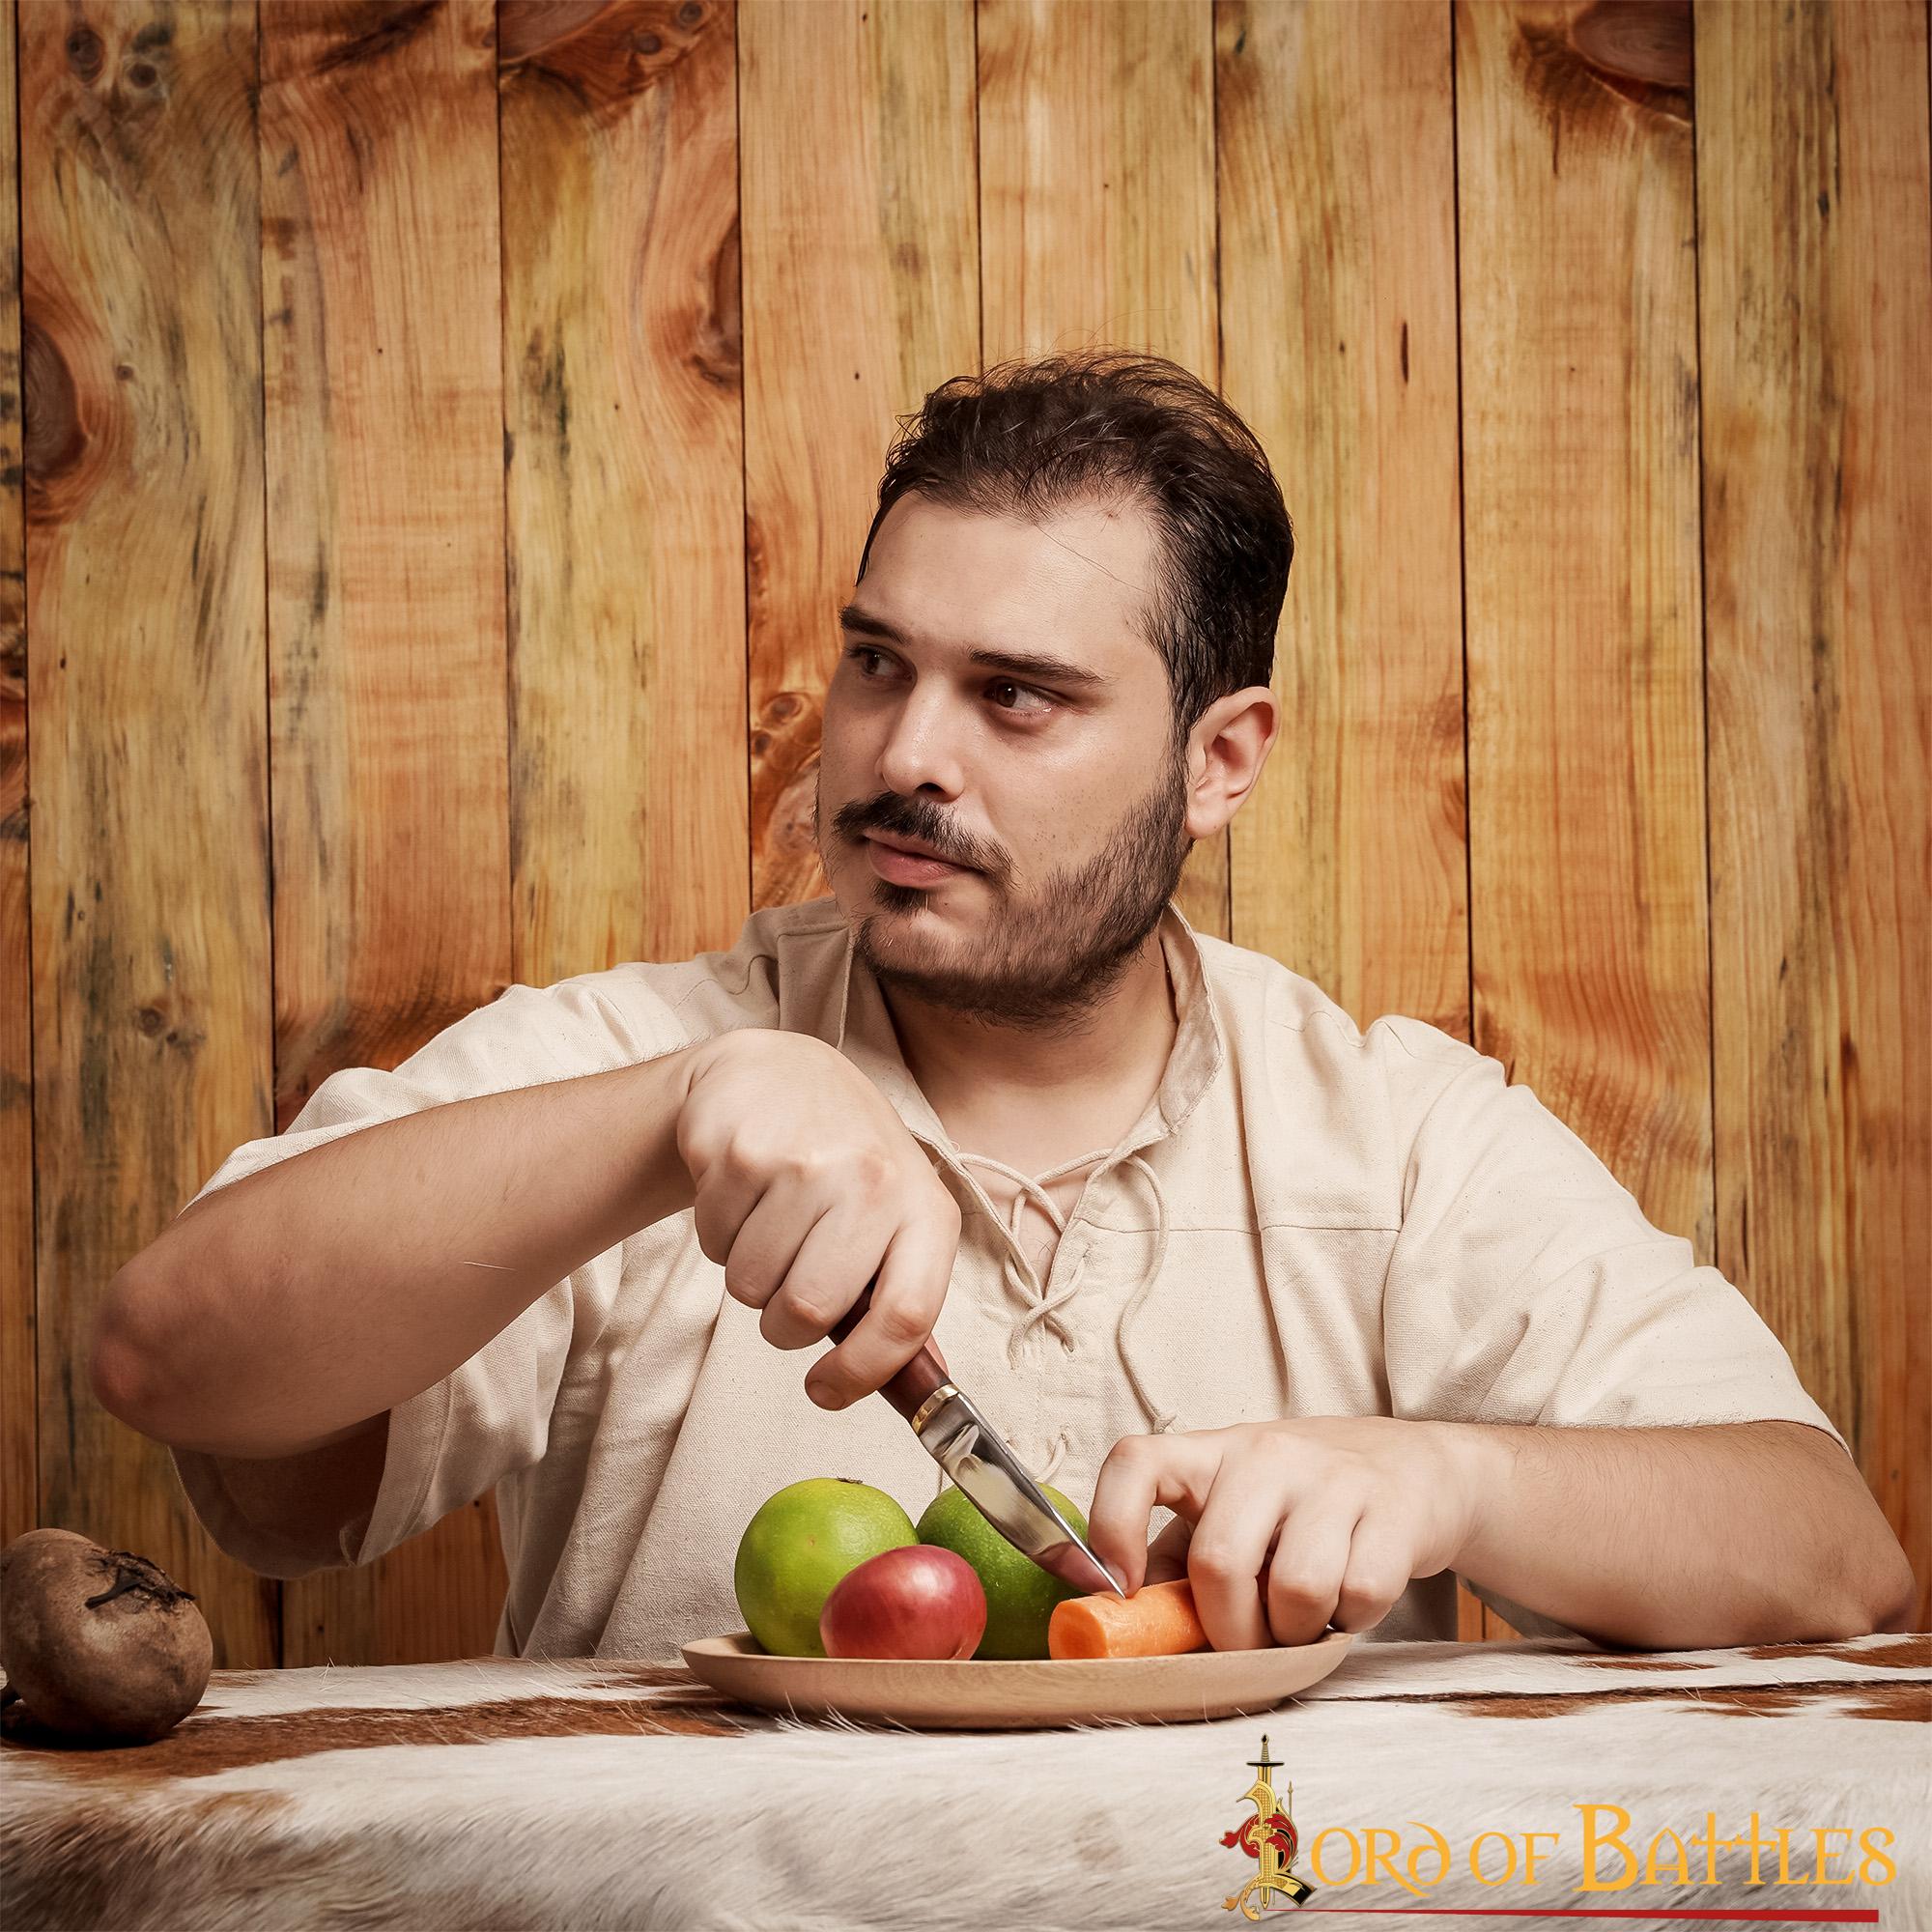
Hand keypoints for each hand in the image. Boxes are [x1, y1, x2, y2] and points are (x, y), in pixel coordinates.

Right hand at [676, 1029, 960, 1408]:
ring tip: (769, 1224)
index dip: (864, 1374)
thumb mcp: (896, 1212)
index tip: (824, 1392)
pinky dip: (720, 1238)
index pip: (906, 1316)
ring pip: (749, 1286)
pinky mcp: (740, 1149)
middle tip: (785, 1290)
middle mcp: (871, 1180)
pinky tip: (743, 1195)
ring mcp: (803, 1161)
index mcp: (924, 1209)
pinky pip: (713, 1245)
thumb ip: (900, 1293)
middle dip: (784, 1323)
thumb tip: (916, 1390)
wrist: (780, 1072)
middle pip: (809, 1312)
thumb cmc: (846, 1158)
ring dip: (749, 1276)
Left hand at [1086, 1417, 1486, 1648]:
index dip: (1111, 1527)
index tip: (1120, 1588)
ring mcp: (1333, 1478)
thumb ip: (1175, 1561)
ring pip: (1295, 1590)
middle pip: (1219, 1562)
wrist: (1414, 1468)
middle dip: (1228, 1632)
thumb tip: (1113, 1620)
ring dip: (1295, 1633)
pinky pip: (1359, 1597)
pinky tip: (1349, 1601)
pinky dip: (1351, 1622)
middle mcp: (1267, 1454)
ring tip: (1302, 1618)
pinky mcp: (1393, 1510)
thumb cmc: (1302, 1503)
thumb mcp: (1232, 1510)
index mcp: (1211, 1452)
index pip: (1137, 1463)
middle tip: (1248, 1641)